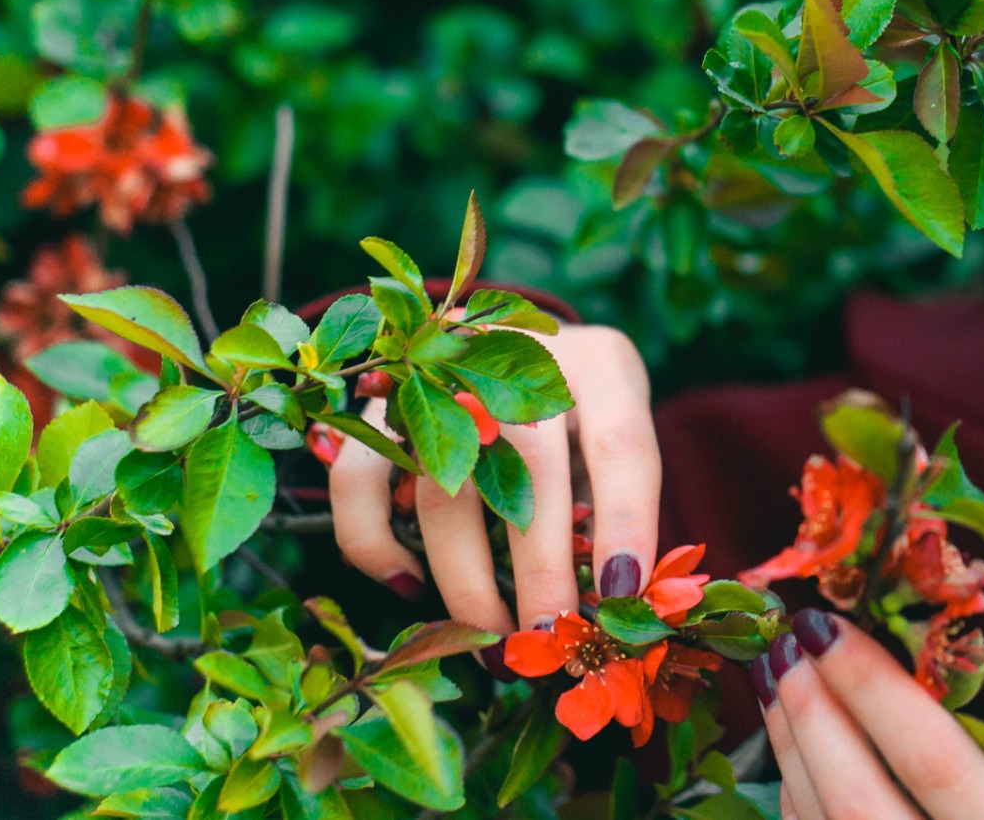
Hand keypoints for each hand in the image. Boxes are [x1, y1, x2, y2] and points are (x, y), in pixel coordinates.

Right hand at [327, 324, 660, 640]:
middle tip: (547, 641)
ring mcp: (440, 373)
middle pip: (528, 467)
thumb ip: (610, 499)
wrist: (511, 342)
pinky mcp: (379, 400)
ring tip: (491, 640)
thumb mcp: (616, 436)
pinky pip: (357, 478)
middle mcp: (519, 355)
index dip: (626, 523)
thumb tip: (602, 599)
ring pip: (444, 485)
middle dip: (540, 570)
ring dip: (467, 579)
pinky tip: (410, 587)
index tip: (621, 596)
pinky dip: (374, 542)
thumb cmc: (580, 409)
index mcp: (601, 364)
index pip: (621, 445)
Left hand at [753, 609, 983, 819]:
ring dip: (790, 750)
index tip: (827, 624)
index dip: (870, 688)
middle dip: (812, 715)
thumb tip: (900, 677)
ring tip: (775, 679)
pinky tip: (792, 747)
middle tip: (786, 645)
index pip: (932, 759)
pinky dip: (796, 796)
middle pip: (857, 802)